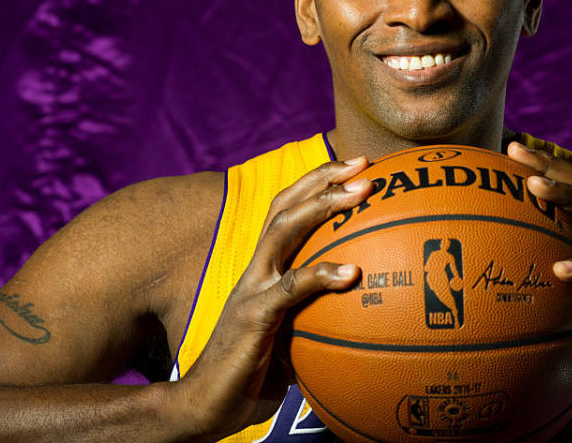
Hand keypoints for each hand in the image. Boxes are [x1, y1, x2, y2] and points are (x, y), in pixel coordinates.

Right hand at [169, 157, 373, 441]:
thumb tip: (366, 317)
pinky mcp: (253, 317)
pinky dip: (321, 275)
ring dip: (322, 206)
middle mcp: (255, 270)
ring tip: (360, 194)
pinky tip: (352, 272)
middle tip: (363, 164)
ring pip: (283, 232)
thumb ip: (317, 317)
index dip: (317, 184)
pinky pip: (291, 288)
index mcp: (263, 269)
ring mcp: (251, 290)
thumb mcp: (291, 336)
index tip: (355, 168)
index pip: (287, 212)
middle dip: (322, 178)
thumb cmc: (251, 374)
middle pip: (284, 206)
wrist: (205, 407)